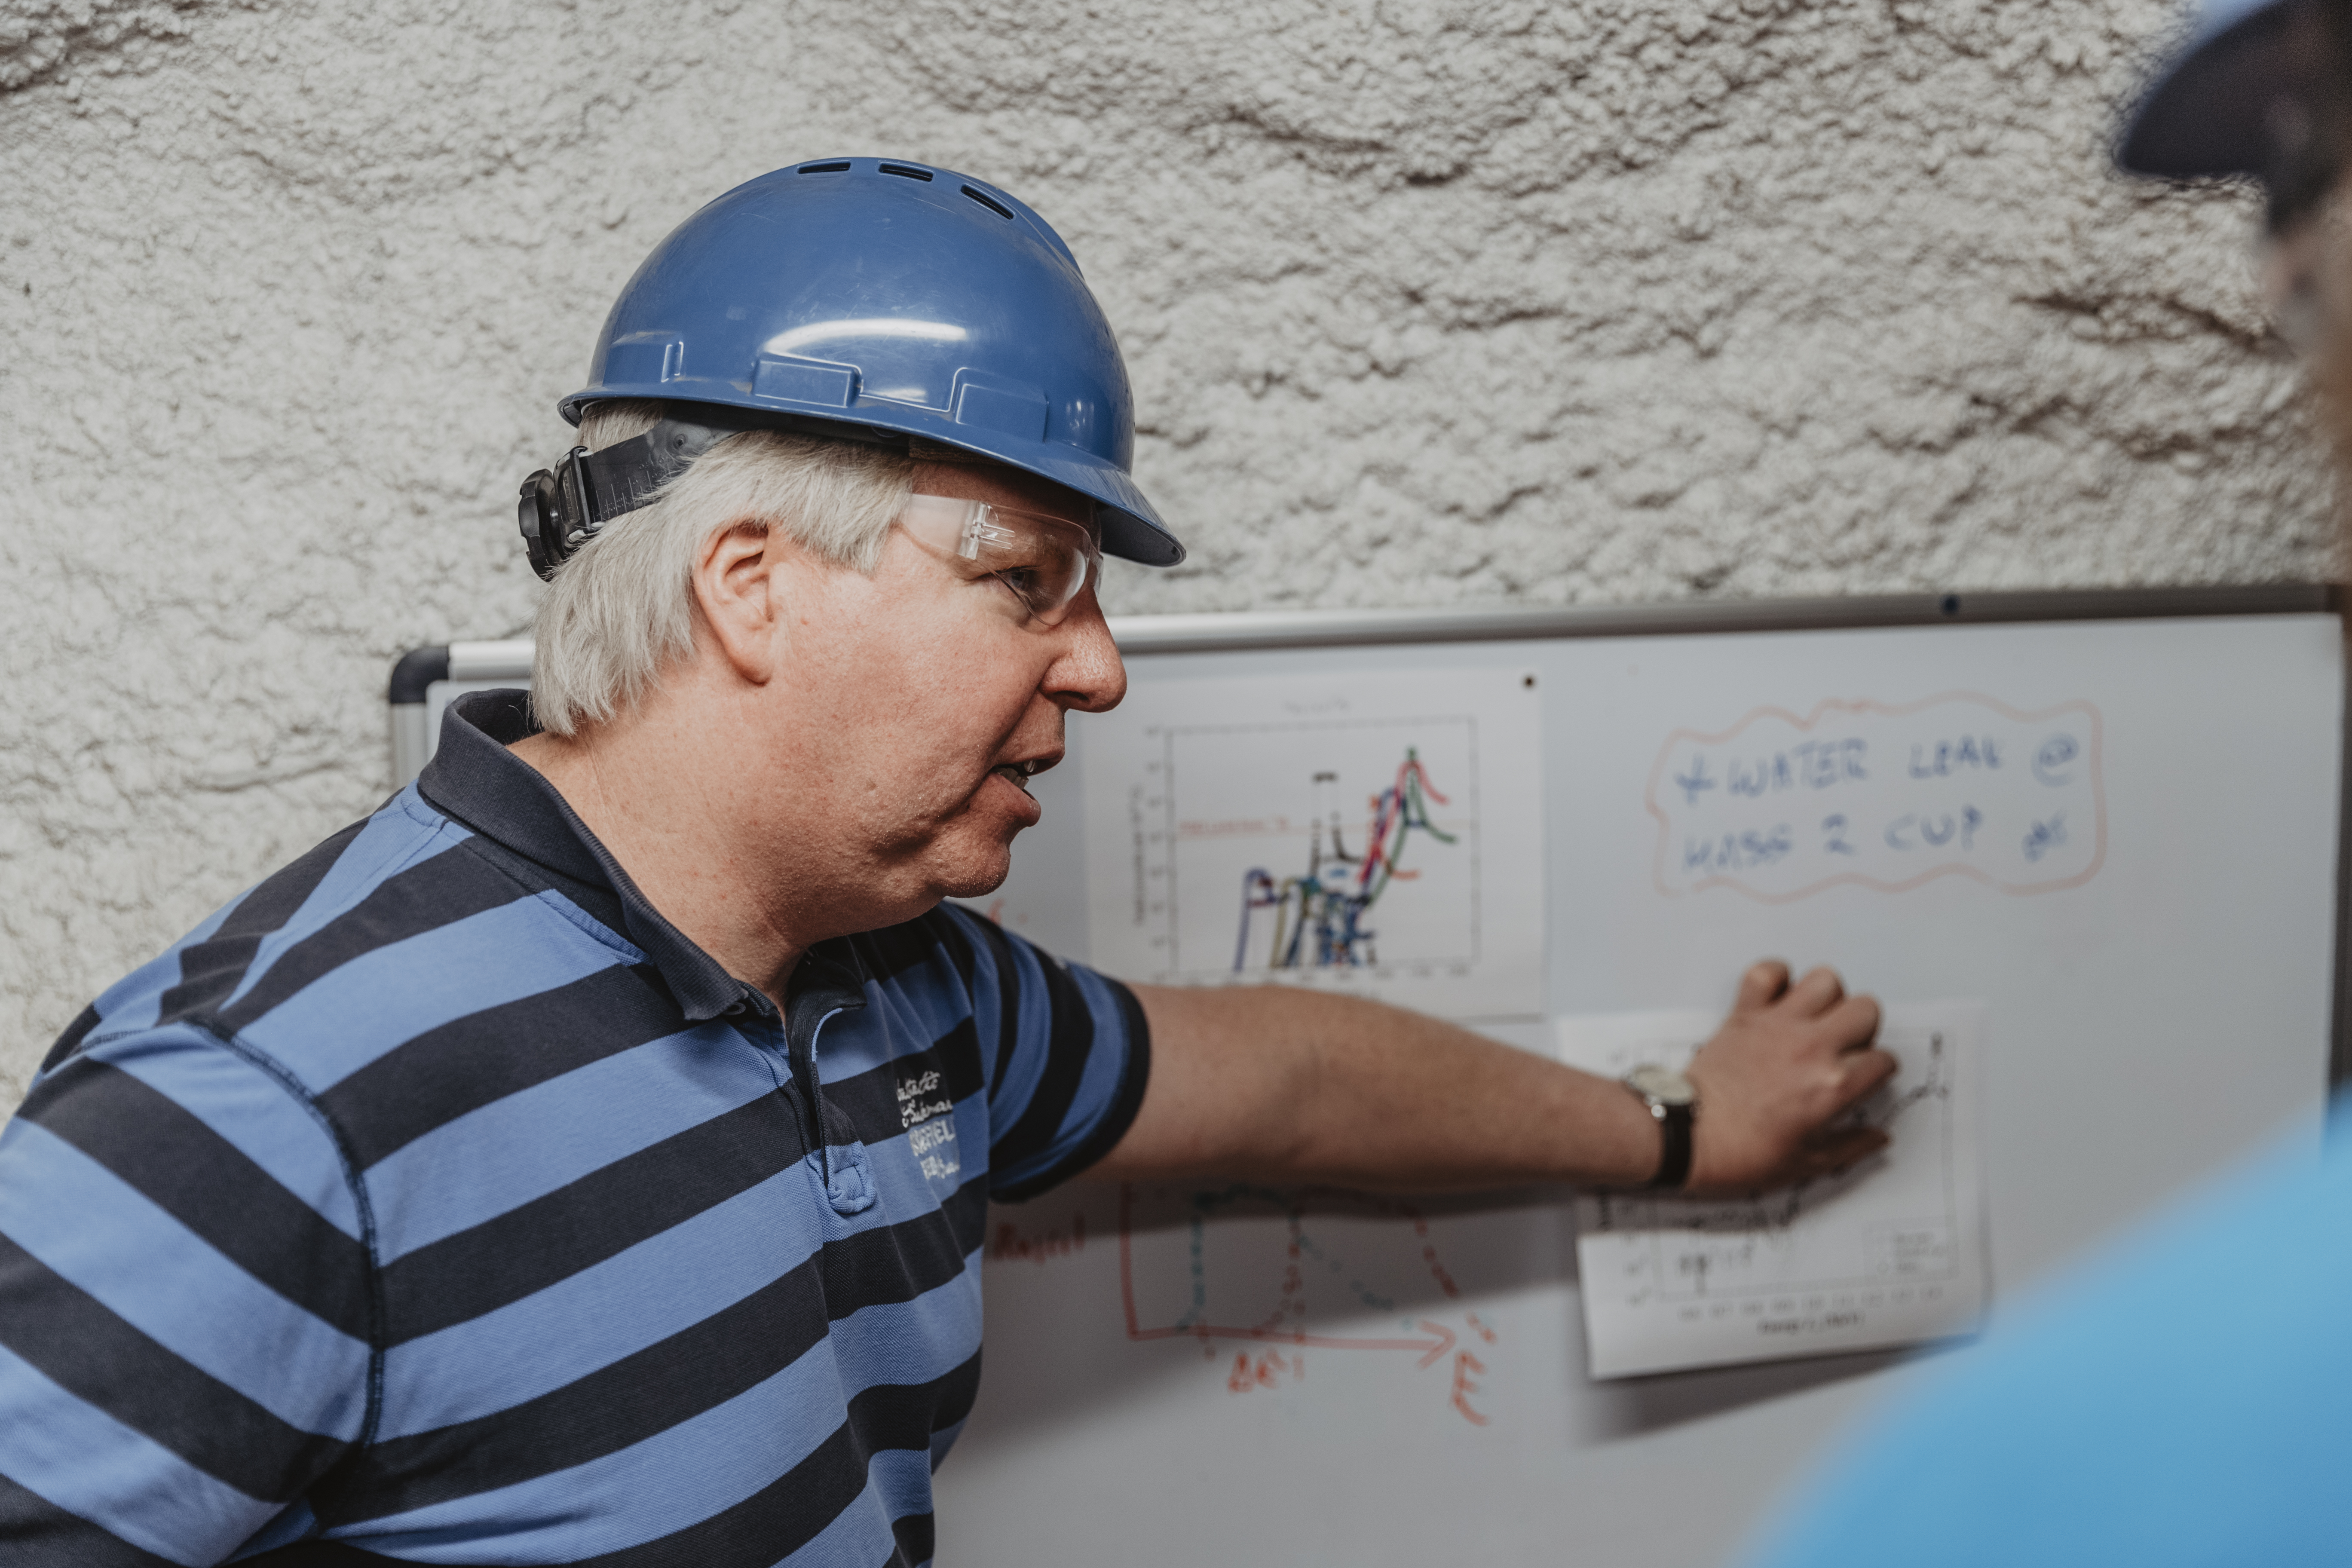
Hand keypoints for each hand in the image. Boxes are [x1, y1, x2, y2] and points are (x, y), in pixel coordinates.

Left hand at [1680, 961, 1895, 1196]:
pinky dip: (1774, 978)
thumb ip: (1851, 1146)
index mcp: (1832, 1086)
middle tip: (1845, 1046)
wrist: (1686, 1136)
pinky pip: (1766, 973)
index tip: (1865, 1077)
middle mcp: (1811, 1047)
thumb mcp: (1806, 1164)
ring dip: (1826, 997)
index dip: (1877, 1071)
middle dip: (1862, 1026)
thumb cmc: (1739, 1153)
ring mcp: (1777, 1025)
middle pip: (1865, 1009)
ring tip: (1815, 1019)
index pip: (1882, 1060)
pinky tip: (1777, 999)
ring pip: (1825, 980)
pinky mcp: (1744, 1013)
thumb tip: (1878, 1138)